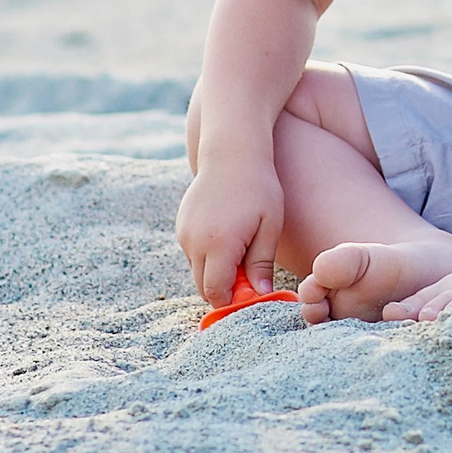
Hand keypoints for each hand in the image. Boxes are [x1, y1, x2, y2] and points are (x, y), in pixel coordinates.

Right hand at [174, 147, 282, 306]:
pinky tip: (229, 235)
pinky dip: (209, 256)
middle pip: (204, 287)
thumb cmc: (258, 187)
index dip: (234, 301)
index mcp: (218, 244)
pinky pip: (194, 255)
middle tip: (251, 274)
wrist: (231, 151)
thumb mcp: (269, 226)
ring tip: (242, 247)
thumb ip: (261, 264)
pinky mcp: (181, 226)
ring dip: (217, 272)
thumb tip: (260, 296)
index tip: (253, 292)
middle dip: (226, 289)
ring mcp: (184, 233)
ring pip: (198, 272)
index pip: (216, 293)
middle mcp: (194, 242)